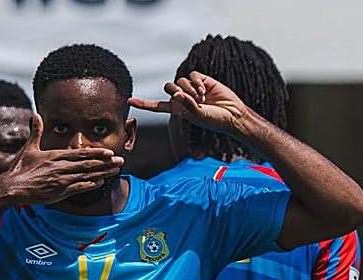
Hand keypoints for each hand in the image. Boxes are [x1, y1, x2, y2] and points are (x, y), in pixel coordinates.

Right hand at [3, 114, 124, 204]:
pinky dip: (91, 185)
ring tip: (116, 171)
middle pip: (88, 163)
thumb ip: (36, 132)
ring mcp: (62, 180)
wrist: (13, 187)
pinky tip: (101, 183)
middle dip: (105, 162)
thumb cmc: (21, 169)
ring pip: (87, 175)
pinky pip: (79, 187)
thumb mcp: (29, 148)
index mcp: (55, 156)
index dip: (96, 152)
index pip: (80, 153)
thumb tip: (37, 115)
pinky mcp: (60, 192)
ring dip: (103, 173)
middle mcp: (61, 167)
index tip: (108, 151)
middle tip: (120, 160)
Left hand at [129, 72, 251, 135]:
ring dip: (189, 89)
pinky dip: (196, 82)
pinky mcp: (202, 80)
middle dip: (175, 91)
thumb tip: (177, 94)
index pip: (157, 106)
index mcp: (179, 110)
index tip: (130, 101)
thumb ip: (188, 106)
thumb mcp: (199, 117)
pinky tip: (204, 90)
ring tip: (202, 98)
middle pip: (168, 87)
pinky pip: (192, 75)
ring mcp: (192, 88)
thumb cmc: (216, 121)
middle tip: (190, 98)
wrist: (233, 115)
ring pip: (180, 80)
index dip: (144, 103)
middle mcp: (183, 98)